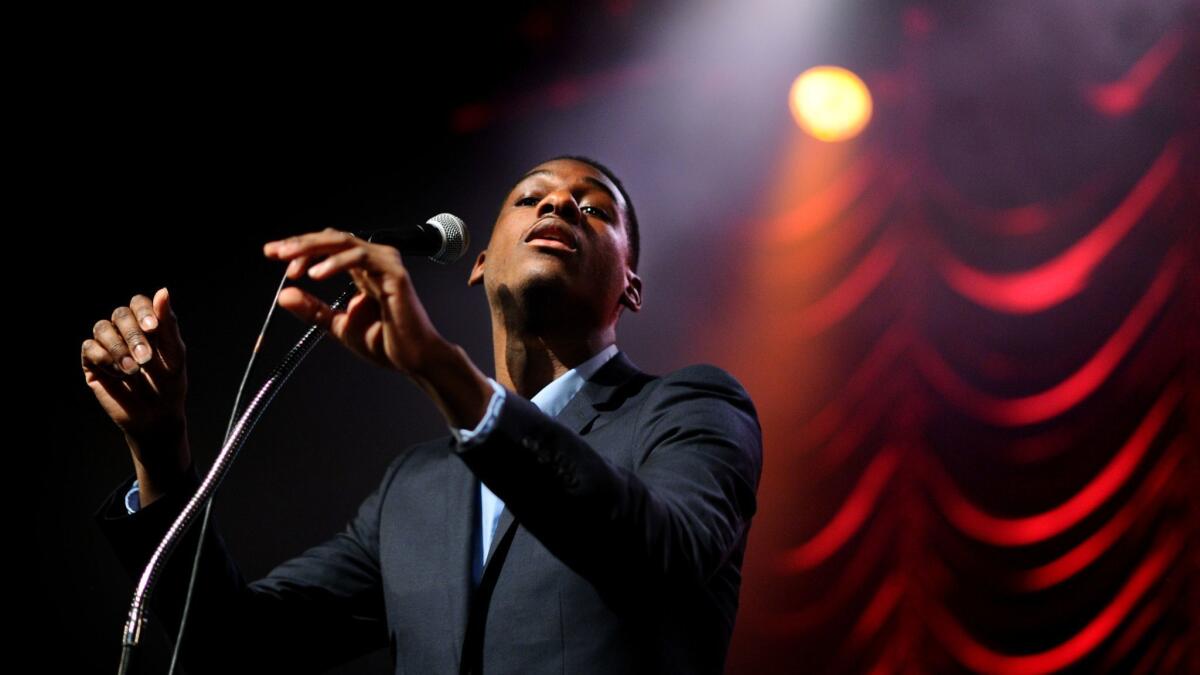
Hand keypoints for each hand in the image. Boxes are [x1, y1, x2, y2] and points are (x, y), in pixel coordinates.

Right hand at [82, 288, 189, 479]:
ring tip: (133, 371)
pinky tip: (118, 375)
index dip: (143, 311)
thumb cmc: (170, 385)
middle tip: (146, 359)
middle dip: (133, 335)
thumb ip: (167, 323)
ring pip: (102, 328)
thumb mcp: (174, 354)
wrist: (156, 417)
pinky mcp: (93, 363)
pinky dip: (105, 359)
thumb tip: (163, 291)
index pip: (138, 303)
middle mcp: (126, 332)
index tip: (153, 329)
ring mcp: (108, 346)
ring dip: (119, 349)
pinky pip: (89, 348)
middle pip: (119, 314)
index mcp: (147, 325)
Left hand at [263, 228, 445, 377]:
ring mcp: (386, 264)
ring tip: (291, 265)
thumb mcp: (338, 324)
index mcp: (363, 270)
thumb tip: (283, 296)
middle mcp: (375, 261)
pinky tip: (315, 274)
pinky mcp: (394, 273)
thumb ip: (313, 309)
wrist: (414, 359)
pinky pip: (360, 258)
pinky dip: (336, 263)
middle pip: (333, 238)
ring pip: (345, 242)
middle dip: (301, 244)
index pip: (328, 247)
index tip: (273, 255)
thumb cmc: (386, 342)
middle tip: (276, 253)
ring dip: (314, 249)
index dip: (301, 248)